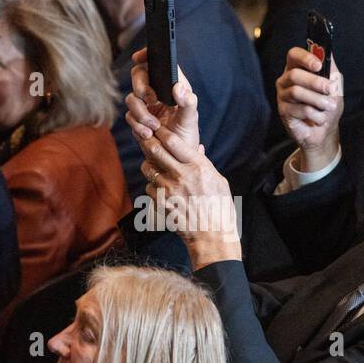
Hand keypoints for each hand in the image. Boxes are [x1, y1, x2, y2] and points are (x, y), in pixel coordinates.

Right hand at [125, 48, 199, 151]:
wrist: (174, 159)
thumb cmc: (186, 137)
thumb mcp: (191, 119)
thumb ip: (188, 102)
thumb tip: (179, 88)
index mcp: (172, 85)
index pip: (157, 63)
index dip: (146, 55)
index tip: (139, 57)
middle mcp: (157, 91)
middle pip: (138, 76)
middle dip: (141, 87)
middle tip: (150, 100)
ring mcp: (145, 105)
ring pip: (131, 98)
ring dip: (141, 113)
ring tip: (154, 128)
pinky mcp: (137, 118)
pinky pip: (129, 116)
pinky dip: (138, 126)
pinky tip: (149, 135)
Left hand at [135, 92, 240, 267]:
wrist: (211, 235)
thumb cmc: (219, 208)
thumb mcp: (219, 181)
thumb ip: (204, 163)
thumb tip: (197, 148)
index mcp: (198, 166)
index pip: (173, 141)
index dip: (162, 131)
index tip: (157, 127)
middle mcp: (181, 175)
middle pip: (155, 150)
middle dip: (148, 141)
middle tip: (144, 137)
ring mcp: (169, 190)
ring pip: (148, 168)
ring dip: (149, 165)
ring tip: (156, 168)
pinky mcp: (160, 203)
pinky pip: (148, 188)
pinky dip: (152, 187)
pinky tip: (162, 191)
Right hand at [275, 46, 343, 172]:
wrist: (325, 130)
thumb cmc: (327, 105)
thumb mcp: (335, 85)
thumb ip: (330, 68)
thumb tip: (327, 51)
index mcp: (297, 68)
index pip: (293, 55)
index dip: (305, 58)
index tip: (318, 65)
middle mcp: (286, 80)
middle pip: (295, 75)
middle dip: (315, 82)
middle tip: (330, 89)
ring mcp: (282, 96)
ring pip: (296, 92)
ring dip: (317, 100)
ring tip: (328, 106)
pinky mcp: (283, 111)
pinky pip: (298, 109)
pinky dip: (314, 114)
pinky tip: (318, 118)